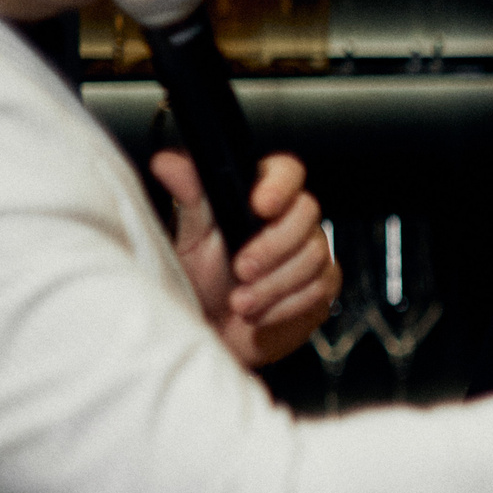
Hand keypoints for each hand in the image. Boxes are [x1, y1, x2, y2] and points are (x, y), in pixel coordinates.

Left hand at [150, 149, 342, 368]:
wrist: (213, 331)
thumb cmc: (202, 282)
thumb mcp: (190, 239)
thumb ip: (189, 198)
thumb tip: (169, 162)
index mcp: (260, 197)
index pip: (287, 172)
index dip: (280, 185)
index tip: (260, 206)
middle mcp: (290, 220)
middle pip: (307, 213)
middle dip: (272, 246)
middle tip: (241, 269)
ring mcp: (311, 252)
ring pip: (314, 255)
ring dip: (273, 284)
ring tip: (240, 301)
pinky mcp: (322, 285)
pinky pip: (319, 288)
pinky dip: (284, 305)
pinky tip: (259, 312)